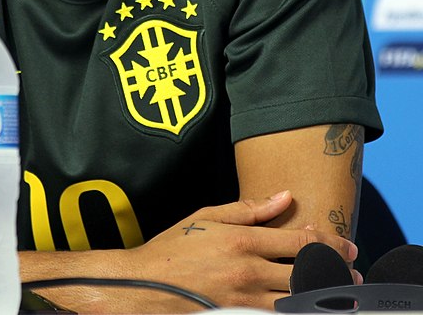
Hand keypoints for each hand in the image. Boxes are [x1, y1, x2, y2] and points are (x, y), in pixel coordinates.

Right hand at [127, 191, 359, 310]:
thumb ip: (248, 209)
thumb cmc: (173, 249)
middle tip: (354, 274)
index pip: (300, 242)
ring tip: (343, 295)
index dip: (330, 243)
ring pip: (300, 301)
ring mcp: (245, 301)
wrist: (145, 286)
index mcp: (242, 241)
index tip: (348, 245)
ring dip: (325, 297)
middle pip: (307, 274)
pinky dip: (298, 313)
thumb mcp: (207, 216)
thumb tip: (284, 197)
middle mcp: (249, 271)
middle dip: (337, 273)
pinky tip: (308, 309)